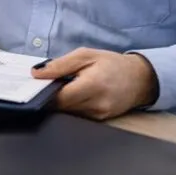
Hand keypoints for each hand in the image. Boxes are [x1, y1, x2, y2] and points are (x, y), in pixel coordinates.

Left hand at [31, 48, 158, 120]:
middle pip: (61, 106)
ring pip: (68, 111)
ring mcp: (99, 115)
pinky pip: (78, 114)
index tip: (35, 85)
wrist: (140, 79)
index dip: (44, 92)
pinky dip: (72, 105)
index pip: (59, 97)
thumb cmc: (112, 64)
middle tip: (45, 84)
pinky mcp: (100, 120)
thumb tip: (36, 73)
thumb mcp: (85, 55)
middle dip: (51, 96)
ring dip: (61, 101)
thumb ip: (60, 65)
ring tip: (62, 86)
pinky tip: (73, 94)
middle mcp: (97, 104)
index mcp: (93, 86)